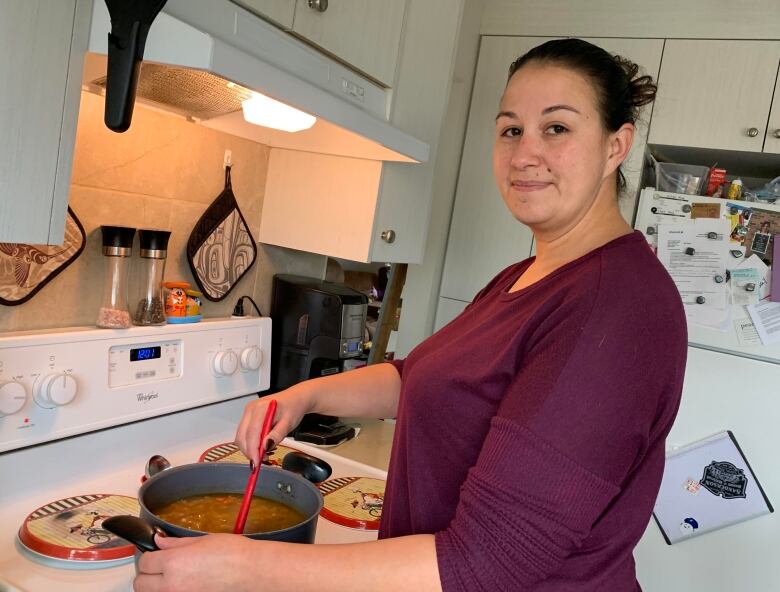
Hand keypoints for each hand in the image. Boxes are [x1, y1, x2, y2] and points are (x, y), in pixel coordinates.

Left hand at [134, 534, 262, 591]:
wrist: (252, 572)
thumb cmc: (233, 553)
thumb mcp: (203, 540)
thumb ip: (176, 543)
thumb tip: (160, 541)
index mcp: (173, 563)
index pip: (144, 562)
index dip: (150, 556)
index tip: (156, 554)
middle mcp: (171, 585)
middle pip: (140, 584)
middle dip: (147, 574)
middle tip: (159, 568)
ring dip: (156, 587)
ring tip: (172, 578)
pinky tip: (185, 585)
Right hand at [234, 385, 313, 464]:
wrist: (295, 399)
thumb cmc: (293, 408)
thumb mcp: (289, 423)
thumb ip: (277, 434)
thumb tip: (265, 446)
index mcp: (261, 408)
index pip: (251, 432)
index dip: (252, 449)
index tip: (257, 462)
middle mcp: (250, 409)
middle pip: (242, 436)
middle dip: (249, 451)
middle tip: (260, 461)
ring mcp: (248, 412)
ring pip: (240, 436)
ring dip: (248, 448)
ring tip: (262, 454)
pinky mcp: (248, 417)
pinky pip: (244, 433)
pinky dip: (249, 443)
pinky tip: (260, 447)